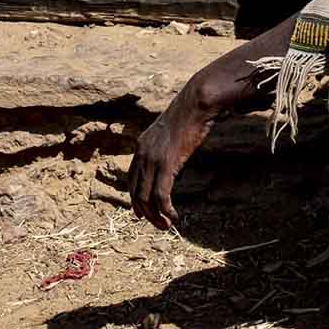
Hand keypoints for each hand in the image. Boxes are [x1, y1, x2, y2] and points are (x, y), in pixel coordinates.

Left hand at [129, 78, 216, 229]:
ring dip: (156, 216)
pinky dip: (166, 209)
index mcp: (141, 146)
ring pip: (147, 198)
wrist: (196, 103)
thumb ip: (166, 148)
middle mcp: (142, 154)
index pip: (132, 180)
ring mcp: (153, 159)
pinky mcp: (166, 164)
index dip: (136, 200)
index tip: (143, 214)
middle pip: (136, 192)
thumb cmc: (189, 115)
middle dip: (145, 213)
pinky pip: (161, 195)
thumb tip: (172, 163)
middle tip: (159, 224)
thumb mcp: (171, 133)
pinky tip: (174, 216)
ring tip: (167, 225)